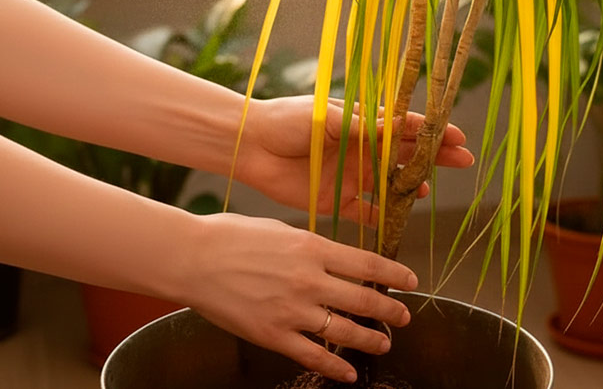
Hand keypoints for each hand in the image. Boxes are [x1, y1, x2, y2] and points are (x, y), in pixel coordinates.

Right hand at [183, 213, 417, 382]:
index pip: (368, 264)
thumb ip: (312, 246)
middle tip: (405, 317)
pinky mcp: (273, 334)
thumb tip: (335, 256)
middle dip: (390, 311)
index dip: (395, 275)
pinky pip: (313, 355)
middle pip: (364, 300)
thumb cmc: (232, 236)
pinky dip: (335, 367)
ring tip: (384, 343)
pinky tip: (349, 373)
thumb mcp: (281, 230)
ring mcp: (292, 310)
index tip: (411, 281)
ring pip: (345, 331)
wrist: (192, 258)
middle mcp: (309, 280)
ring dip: (371, 339)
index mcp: (313, 249)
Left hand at [236, 96, 473, 222]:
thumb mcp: (327, 116)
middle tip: (463, 161)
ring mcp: (353, 175)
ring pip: (392, 184)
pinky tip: (400, 219)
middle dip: (435, 157)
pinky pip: (367, 212)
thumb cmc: (287, 120)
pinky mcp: (338, 200)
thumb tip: (400, 126)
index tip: (456, 135)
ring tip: (426, 190)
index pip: (406, 127)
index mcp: (363, 123)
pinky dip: (383, 217)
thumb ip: (363, 127)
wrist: (251, 146)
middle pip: (407, 155)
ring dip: (411, 187)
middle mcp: (363, 149)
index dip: (432, 131)